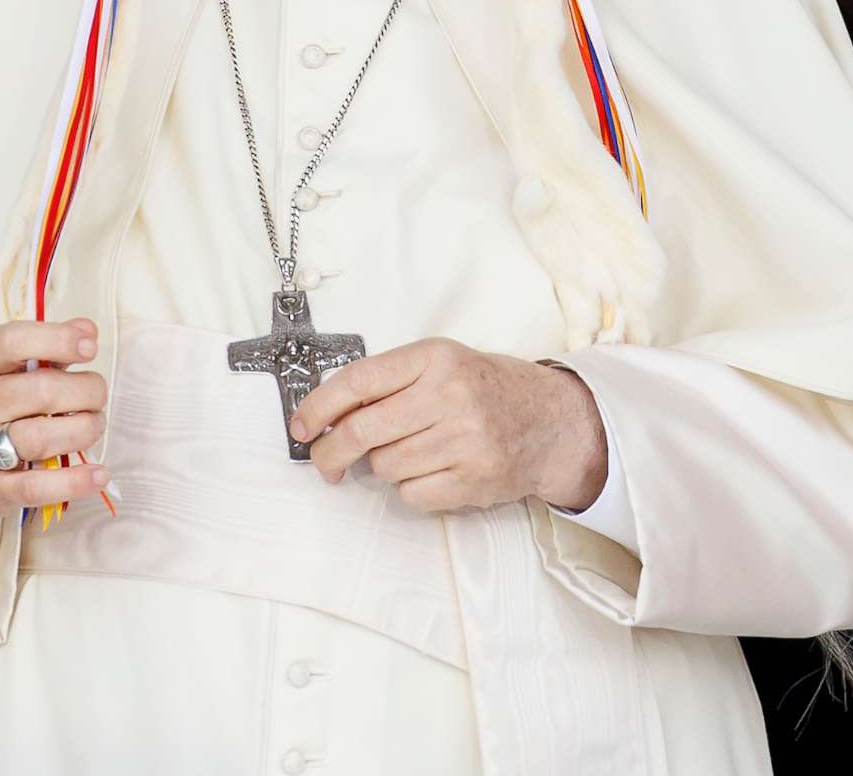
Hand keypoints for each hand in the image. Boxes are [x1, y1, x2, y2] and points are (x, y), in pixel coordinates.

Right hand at [0, 319, 108, 538]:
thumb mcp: (2, 371)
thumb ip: (45, 348)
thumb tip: (86, 330)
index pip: (11, 342)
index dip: (57, 340)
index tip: (90, 345)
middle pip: (38, 391)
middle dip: (84, 391)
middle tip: (96, 395)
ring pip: (39, 437)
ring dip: (83, 430)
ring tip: (93, 425)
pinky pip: (34, 487)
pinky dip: (73, 481)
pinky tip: (97, 473)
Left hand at [289, 338, 607, 514]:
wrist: (551, 421)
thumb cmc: (484, 390)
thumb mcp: (439, 365)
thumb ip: (388, 382)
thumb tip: (324, 418)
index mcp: (434, 358)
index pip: (357, 381)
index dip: (318, 407)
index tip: (300, 426)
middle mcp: (449, 394)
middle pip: (362, 431)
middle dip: (330, 452)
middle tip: (323, 462)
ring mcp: (464, 440)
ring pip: (385, 466)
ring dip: (382, 467)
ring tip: (407, 453)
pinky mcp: (474, 479)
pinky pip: (411, 494)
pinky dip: (409, 489)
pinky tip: (430, 472)